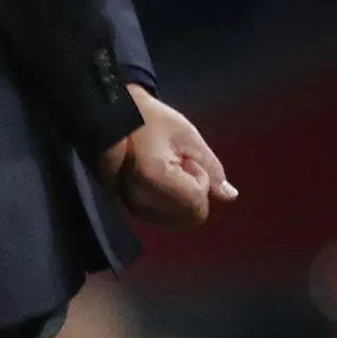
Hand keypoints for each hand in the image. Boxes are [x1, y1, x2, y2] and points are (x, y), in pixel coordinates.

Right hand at [105, 87, 237, 228]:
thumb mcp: (187, 136)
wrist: (106, 116)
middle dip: (193, 195)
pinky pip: (160, 216)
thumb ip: (211, 167)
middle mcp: (139, 198)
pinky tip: (157, 179)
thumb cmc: (148, 118)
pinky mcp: (124, 206)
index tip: (186, 159)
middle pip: (188, 219)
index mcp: (154, 177)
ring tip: (167, 171)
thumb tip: (230, 196)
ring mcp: (129, 205)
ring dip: (181, 200)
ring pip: (176, 221)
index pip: (196, 201)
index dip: (200, 179)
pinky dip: (168, 203)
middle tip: (179, 167)